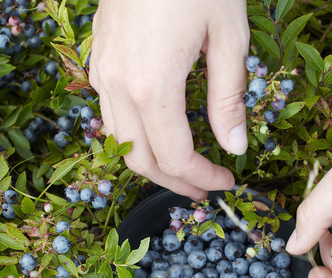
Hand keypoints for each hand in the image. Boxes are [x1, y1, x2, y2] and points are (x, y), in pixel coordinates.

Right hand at [90, 0, 249, 199]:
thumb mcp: (228, 37)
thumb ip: (229, 98)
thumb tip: (234, 145)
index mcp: (151, 85)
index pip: (175, 156)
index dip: (202, 179)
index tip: (227, 182)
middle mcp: (116, 85)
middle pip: (138, 159)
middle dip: (174, 181)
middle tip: (206, 186)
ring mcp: (100, 70)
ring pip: (118, 140)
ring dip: (151, 161)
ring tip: (184, 166)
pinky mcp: (97, 56)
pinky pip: (110, 112)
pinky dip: (134, 133)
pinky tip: (160, 129)